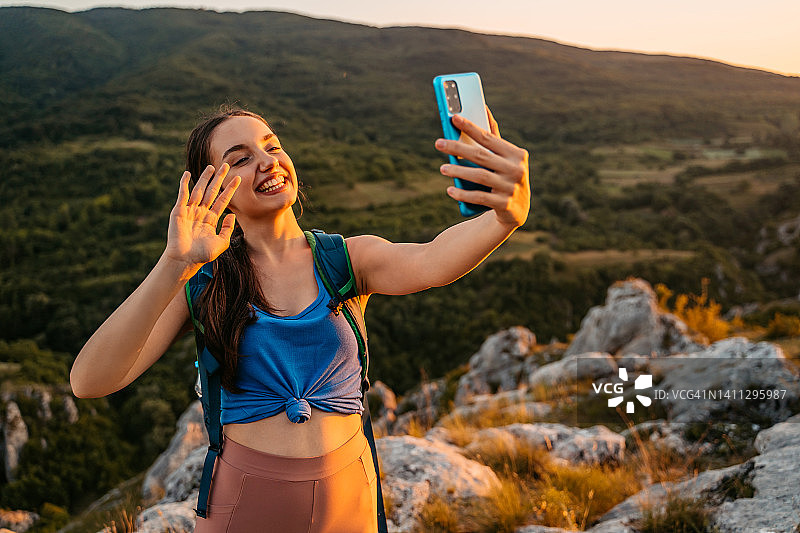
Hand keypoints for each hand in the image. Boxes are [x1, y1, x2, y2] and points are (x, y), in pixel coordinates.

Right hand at [165, 164, 240, 266]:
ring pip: (199, 190)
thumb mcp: (221, 242)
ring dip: (205, 178)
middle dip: (219, 178)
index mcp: (211, 219)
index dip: (230, 189)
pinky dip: (184, 184)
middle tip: (225, 165)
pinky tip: (187, 174)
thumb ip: (228, 229)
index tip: (238, 178)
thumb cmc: (203, 255)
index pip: (223, 200)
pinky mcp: (179, 211)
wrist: (186, 260)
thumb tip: (232, 215)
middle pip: (212, 191)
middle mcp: (201, 212)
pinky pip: (182, 195)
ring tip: (211, 167)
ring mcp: (190, 211)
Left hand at [435, 108, 529, 227]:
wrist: (518, 210)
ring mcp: (511, 188)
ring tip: (442, 168)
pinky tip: (450, 190)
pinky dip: (463, 194)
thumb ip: (494, 137)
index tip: (453, 118)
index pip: (489, 138)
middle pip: (481, 156)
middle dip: (457, 148)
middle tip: (438, 143)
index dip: (470, 127)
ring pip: (479, 177)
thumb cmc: (506, 176)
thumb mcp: (505, 158)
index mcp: (517, 154)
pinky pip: (479, 198)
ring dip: (458, 172)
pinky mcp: (504, 205)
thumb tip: (483, 108)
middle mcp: (516, 170)